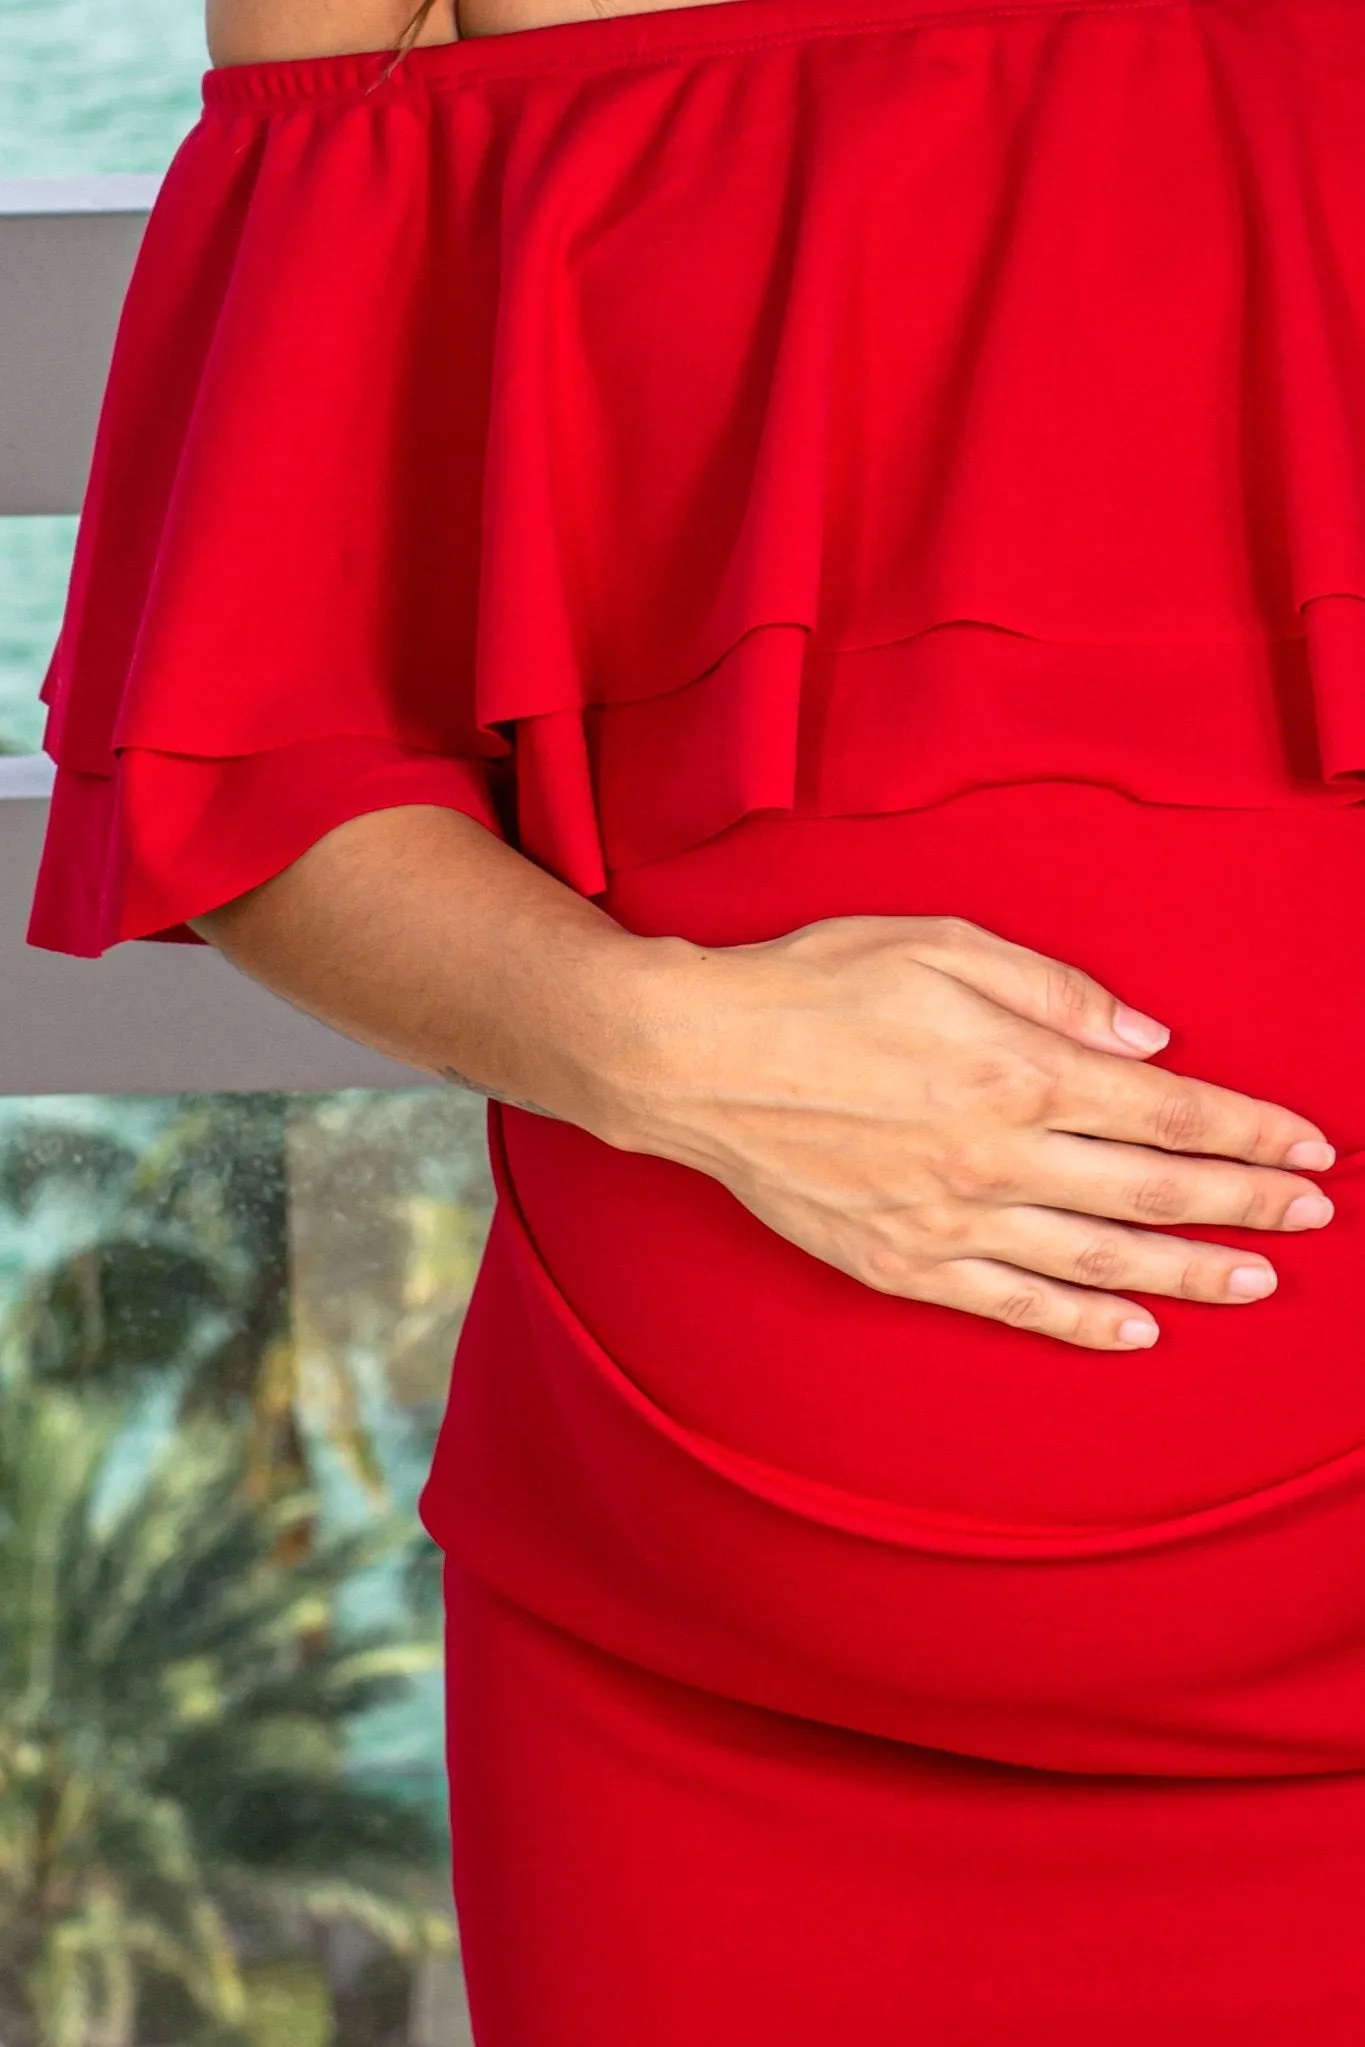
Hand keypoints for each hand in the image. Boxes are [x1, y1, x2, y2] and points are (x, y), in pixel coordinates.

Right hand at [617, 915, 1336, 1351]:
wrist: (693, 1060)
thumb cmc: (812, 985)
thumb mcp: (938, 946)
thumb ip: (1055, 992)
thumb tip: (1146, 1042)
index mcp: (1016, 1069)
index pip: (1165, 1111)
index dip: (1248, 1130)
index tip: (1309, 1148)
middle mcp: (997, 1156)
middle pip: (1152, 1189)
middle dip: (1244, 1203)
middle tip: (1310, 1217)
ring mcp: (950, 1220)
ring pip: (1097, 1257)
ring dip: (1187, 1270)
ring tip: (1255, 1281)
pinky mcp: (902, 1263)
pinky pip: (1011, 1305)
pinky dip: (1082, 1321)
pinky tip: (1135, 1329)